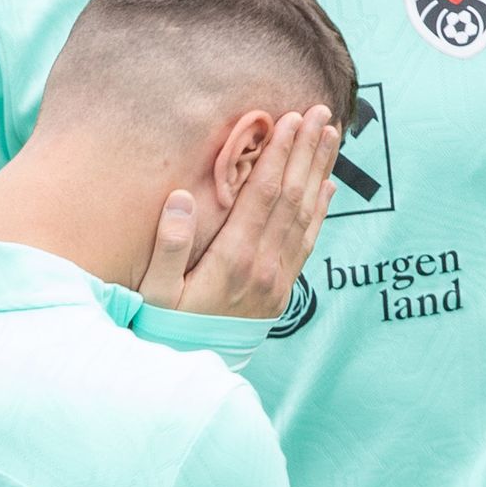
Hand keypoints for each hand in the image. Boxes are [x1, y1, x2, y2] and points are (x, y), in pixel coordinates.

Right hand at [139, 105, 341, 323]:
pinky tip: (328, 189)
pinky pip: (307, 242)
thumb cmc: (165, 328)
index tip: (290, 121)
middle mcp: (263, 266)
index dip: (279, 155)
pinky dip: (320, 211)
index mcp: (233, 259)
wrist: (191, 373)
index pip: (263, 196)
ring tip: (331, 137)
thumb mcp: (154, 292)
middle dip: (306, 151)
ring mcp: (276, 279)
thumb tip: (179, 197)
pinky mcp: (281, 291)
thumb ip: (167, 246)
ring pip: (305, 215)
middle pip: (292, 197)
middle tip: (320, 112)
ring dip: (319, 172)